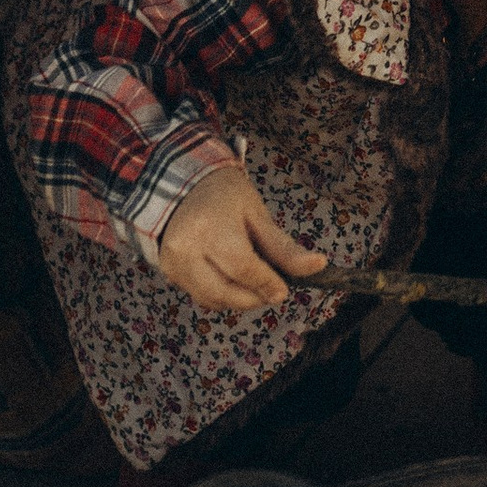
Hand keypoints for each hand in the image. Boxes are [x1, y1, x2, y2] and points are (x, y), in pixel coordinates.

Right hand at [154, 166, 325, 312]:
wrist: (182, 186)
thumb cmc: (224, 196)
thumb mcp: (258, 215)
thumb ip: (284, 247)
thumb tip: (318, 265)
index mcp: (210, 227)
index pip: (242, 268)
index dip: (267, 284)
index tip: (283, 289)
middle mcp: (185, 247)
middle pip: (225, 292)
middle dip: (255, 297)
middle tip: (271, 286)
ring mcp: (173, 262)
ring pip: (213, 300)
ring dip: (239, 299)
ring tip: (251, 277)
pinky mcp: (168, 273)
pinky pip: (201, 297)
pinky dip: (222, 295)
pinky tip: (230, 275)